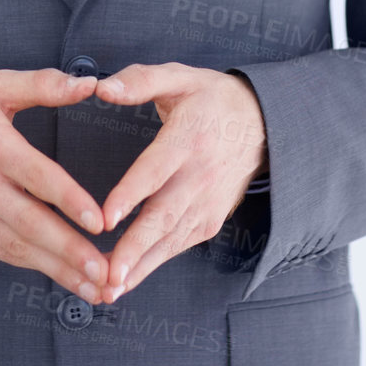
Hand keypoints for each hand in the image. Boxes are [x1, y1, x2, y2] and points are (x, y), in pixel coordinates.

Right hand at [0, 68, 111, 302]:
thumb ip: (44, 84)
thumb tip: (89, 84)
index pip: (35, 176)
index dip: (69, 200)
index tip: (99, 222)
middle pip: (29, 223)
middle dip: (70, 252)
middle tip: (106, 273)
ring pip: (17, 247)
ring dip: (58, 270)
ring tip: (96, 287)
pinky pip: (0, 252)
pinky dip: (31, 266)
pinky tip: (61, 275)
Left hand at [91, 63, 267, 302]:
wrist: (263, 123)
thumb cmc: (210, 98)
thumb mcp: (179, 76)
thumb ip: (139, 80)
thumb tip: (102, 88)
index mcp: (189, 137)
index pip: (156, 169)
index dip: (131, 194)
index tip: (105, 219)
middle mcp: (200, 174)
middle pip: (164, 215)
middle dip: (134, 248)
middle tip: (106, 274)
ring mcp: (208, 201)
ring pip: (170, 239)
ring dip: (140, 266)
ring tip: (108, 290)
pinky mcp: (211, 219)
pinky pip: (179, 245)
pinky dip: (153, 265)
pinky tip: (126, 281)